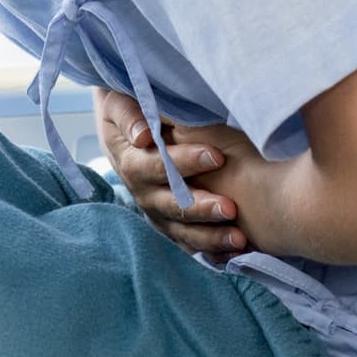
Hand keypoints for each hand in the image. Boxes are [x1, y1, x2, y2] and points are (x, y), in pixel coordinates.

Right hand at [94, 88, 256, 261]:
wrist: (125, 124)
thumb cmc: (126, 105)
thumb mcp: (117, 102)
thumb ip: (129, 116)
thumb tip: (143, 136)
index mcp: (129, 161)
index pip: (156, 166)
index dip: (184, 163)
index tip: (217, 156)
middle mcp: (142, 191)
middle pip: (170, 204)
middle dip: (200, 208)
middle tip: (230, 208)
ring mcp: (157, 210)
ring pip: (181, 230)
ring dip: (209, 236)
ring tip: (239, 239)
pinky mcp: (170, 223)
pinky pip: (190, 242)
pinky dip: (212, 250)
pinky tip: (235, 253)